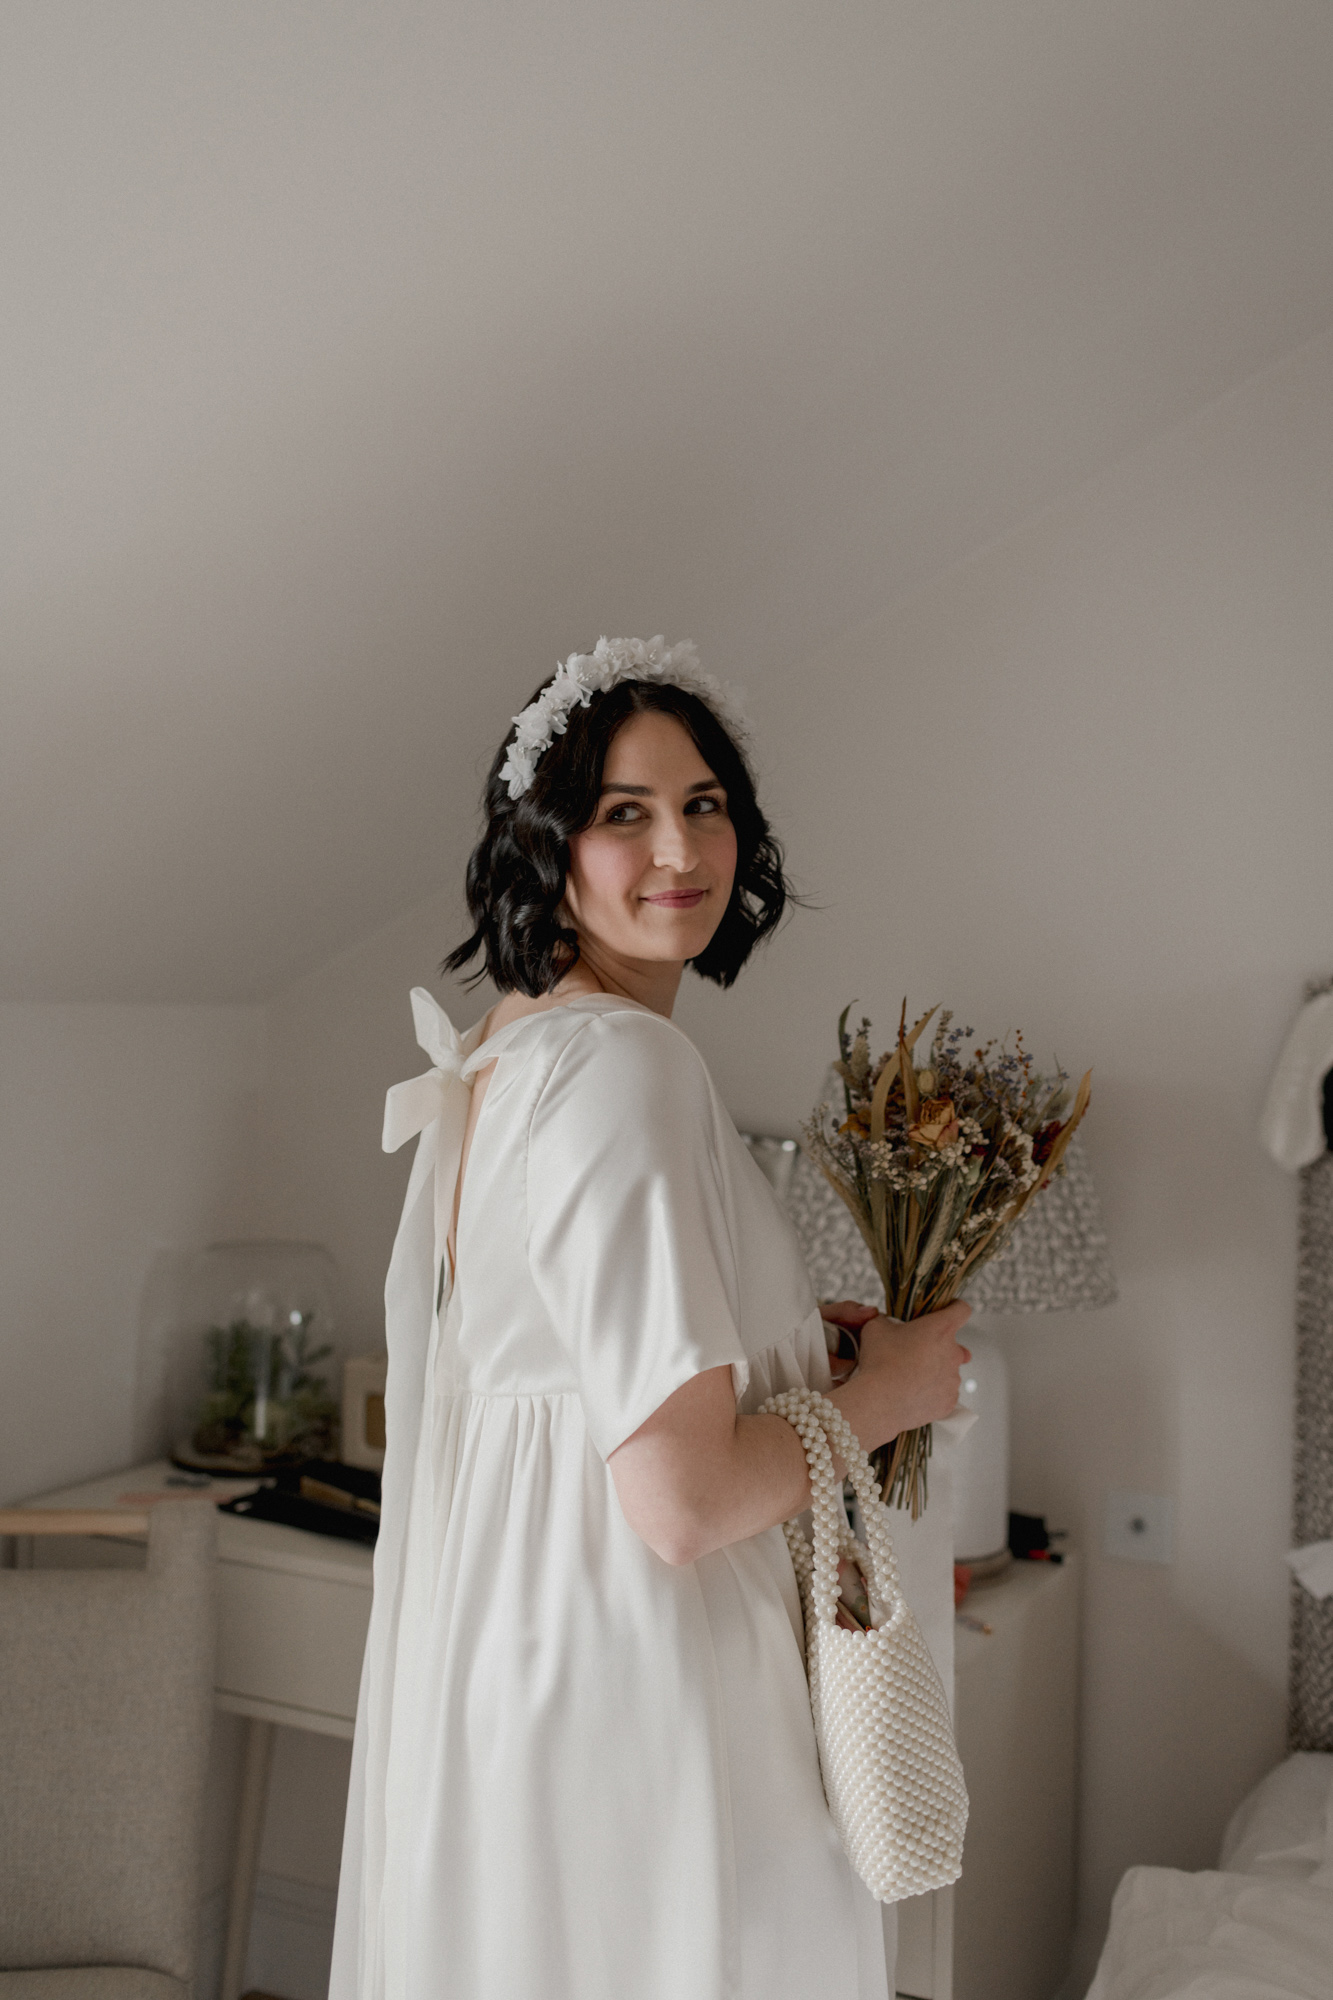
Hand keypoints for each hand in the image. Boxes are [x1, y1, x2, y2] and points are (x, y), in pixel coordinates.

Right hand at [856, 1301, 971, 1435]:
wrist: (878, 1402)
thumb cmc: (879, 1361)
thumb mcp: (876, 1327)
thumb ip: (887, 1320)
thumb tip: (887, 1323)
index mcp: (941, 1329)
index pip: (962, 1309)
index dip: (954, 1308)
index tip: (945, 1312)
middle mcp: (953, 1354)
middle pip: (957, 1346)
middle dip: (940, 1348)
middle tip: (917, 1353)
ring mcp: (953, 1380)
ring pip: (950, 1372)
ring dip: (936, 1371)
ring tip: (911, 1377)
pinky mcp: (949, 1403)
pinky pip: (945, 1394)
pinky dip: (934, 1393)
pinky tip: (914, 1394)